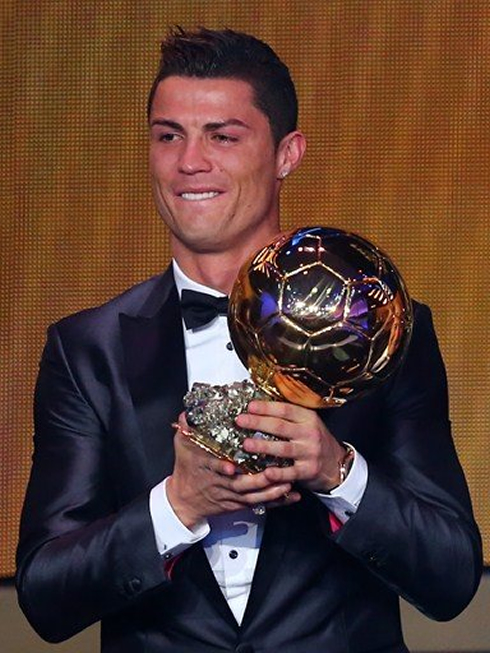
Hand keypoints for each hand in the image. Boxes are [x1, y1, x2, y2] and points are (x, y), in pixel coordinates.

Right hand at [166, 413, 300, 527]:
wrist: (185, 500)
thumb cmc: (186, 470)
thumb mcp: (182, 446)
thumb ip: (186, 428)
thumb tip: (188, 412)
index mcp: (206, 468)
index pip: (213, 468)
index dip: (221, 468)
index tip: (231, 467)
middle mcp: (220, 485)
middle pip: (240, 486)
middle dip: (258, 481)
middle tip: (273, 472)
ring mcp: (231, 496)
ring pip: (253, 497)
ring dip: (271, 491)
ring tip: (287, 483)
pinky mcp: (239, 504)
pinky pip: (260, 504)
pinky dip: (276, 501)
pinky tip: (291, 496)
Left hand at [236, 400, 346, 493]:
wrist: (336, 464)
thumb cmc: (315, 441)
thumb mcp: (307, 423)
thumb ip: (289, 417)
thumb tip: (260, 407)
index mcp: (308, 418)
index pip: (285, 409)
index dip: (266, 407)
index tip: (250, 406)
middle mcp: (309, 433)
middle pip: (280, 426)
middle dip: (258, 423)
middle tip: (240, 421)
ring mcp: (310, 452)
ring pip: (283, 448)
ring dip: (262, 446)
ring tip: (246, 444)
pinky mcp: (308, 470)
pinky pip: (290, 472)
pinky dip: (278, 473)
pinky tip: (265, 472)